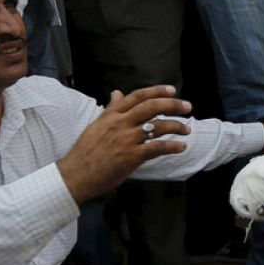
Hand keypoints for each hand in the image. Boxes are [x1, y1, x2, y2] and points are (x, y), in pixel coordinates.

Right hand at [59, 87, 193, 203]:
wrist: (76, 174)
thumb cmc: (86, 151)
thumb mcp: (96, 125)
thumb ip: (110, 109)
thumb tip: (117, 93)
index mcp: (112, 114)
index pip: (138, 96)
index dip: (157, 91)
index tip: (172, 90)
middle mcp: (120, 123)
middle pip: (152, 107)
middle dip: (173, 105)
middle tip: (188, 107)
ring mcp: (126, 139)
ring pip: (158, 126)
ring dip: (176, 126)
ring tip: (187, 130)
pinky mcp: (131, 156)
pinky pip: (157, 148)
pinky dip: (172, 146)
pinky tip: (181, 147)